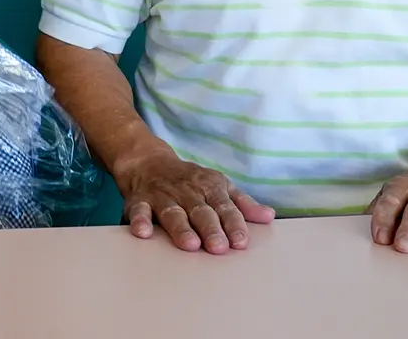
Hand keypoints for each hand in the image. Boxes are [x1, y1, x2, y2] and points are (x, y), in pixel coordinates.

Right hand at [114, 145, 272, 253]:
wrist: (147, 161)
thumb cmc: (189, 180)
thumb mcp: (218, 185)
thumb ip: (242, 203)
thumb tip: (268, 216)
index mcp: (209, 187)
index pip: (224, 206)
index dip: (233, 224)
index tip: (241, 242)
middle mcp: (186, 191)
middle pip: (199, 211)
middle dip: (210, 228)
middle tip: (218, 248)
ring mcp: (162, 195)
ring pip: (172, 212)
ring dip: (181, 228)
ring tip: (190, 244)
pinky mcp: (139, 200)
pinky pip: (139, 210)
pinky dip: (140, 220)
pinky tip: (143, 233)